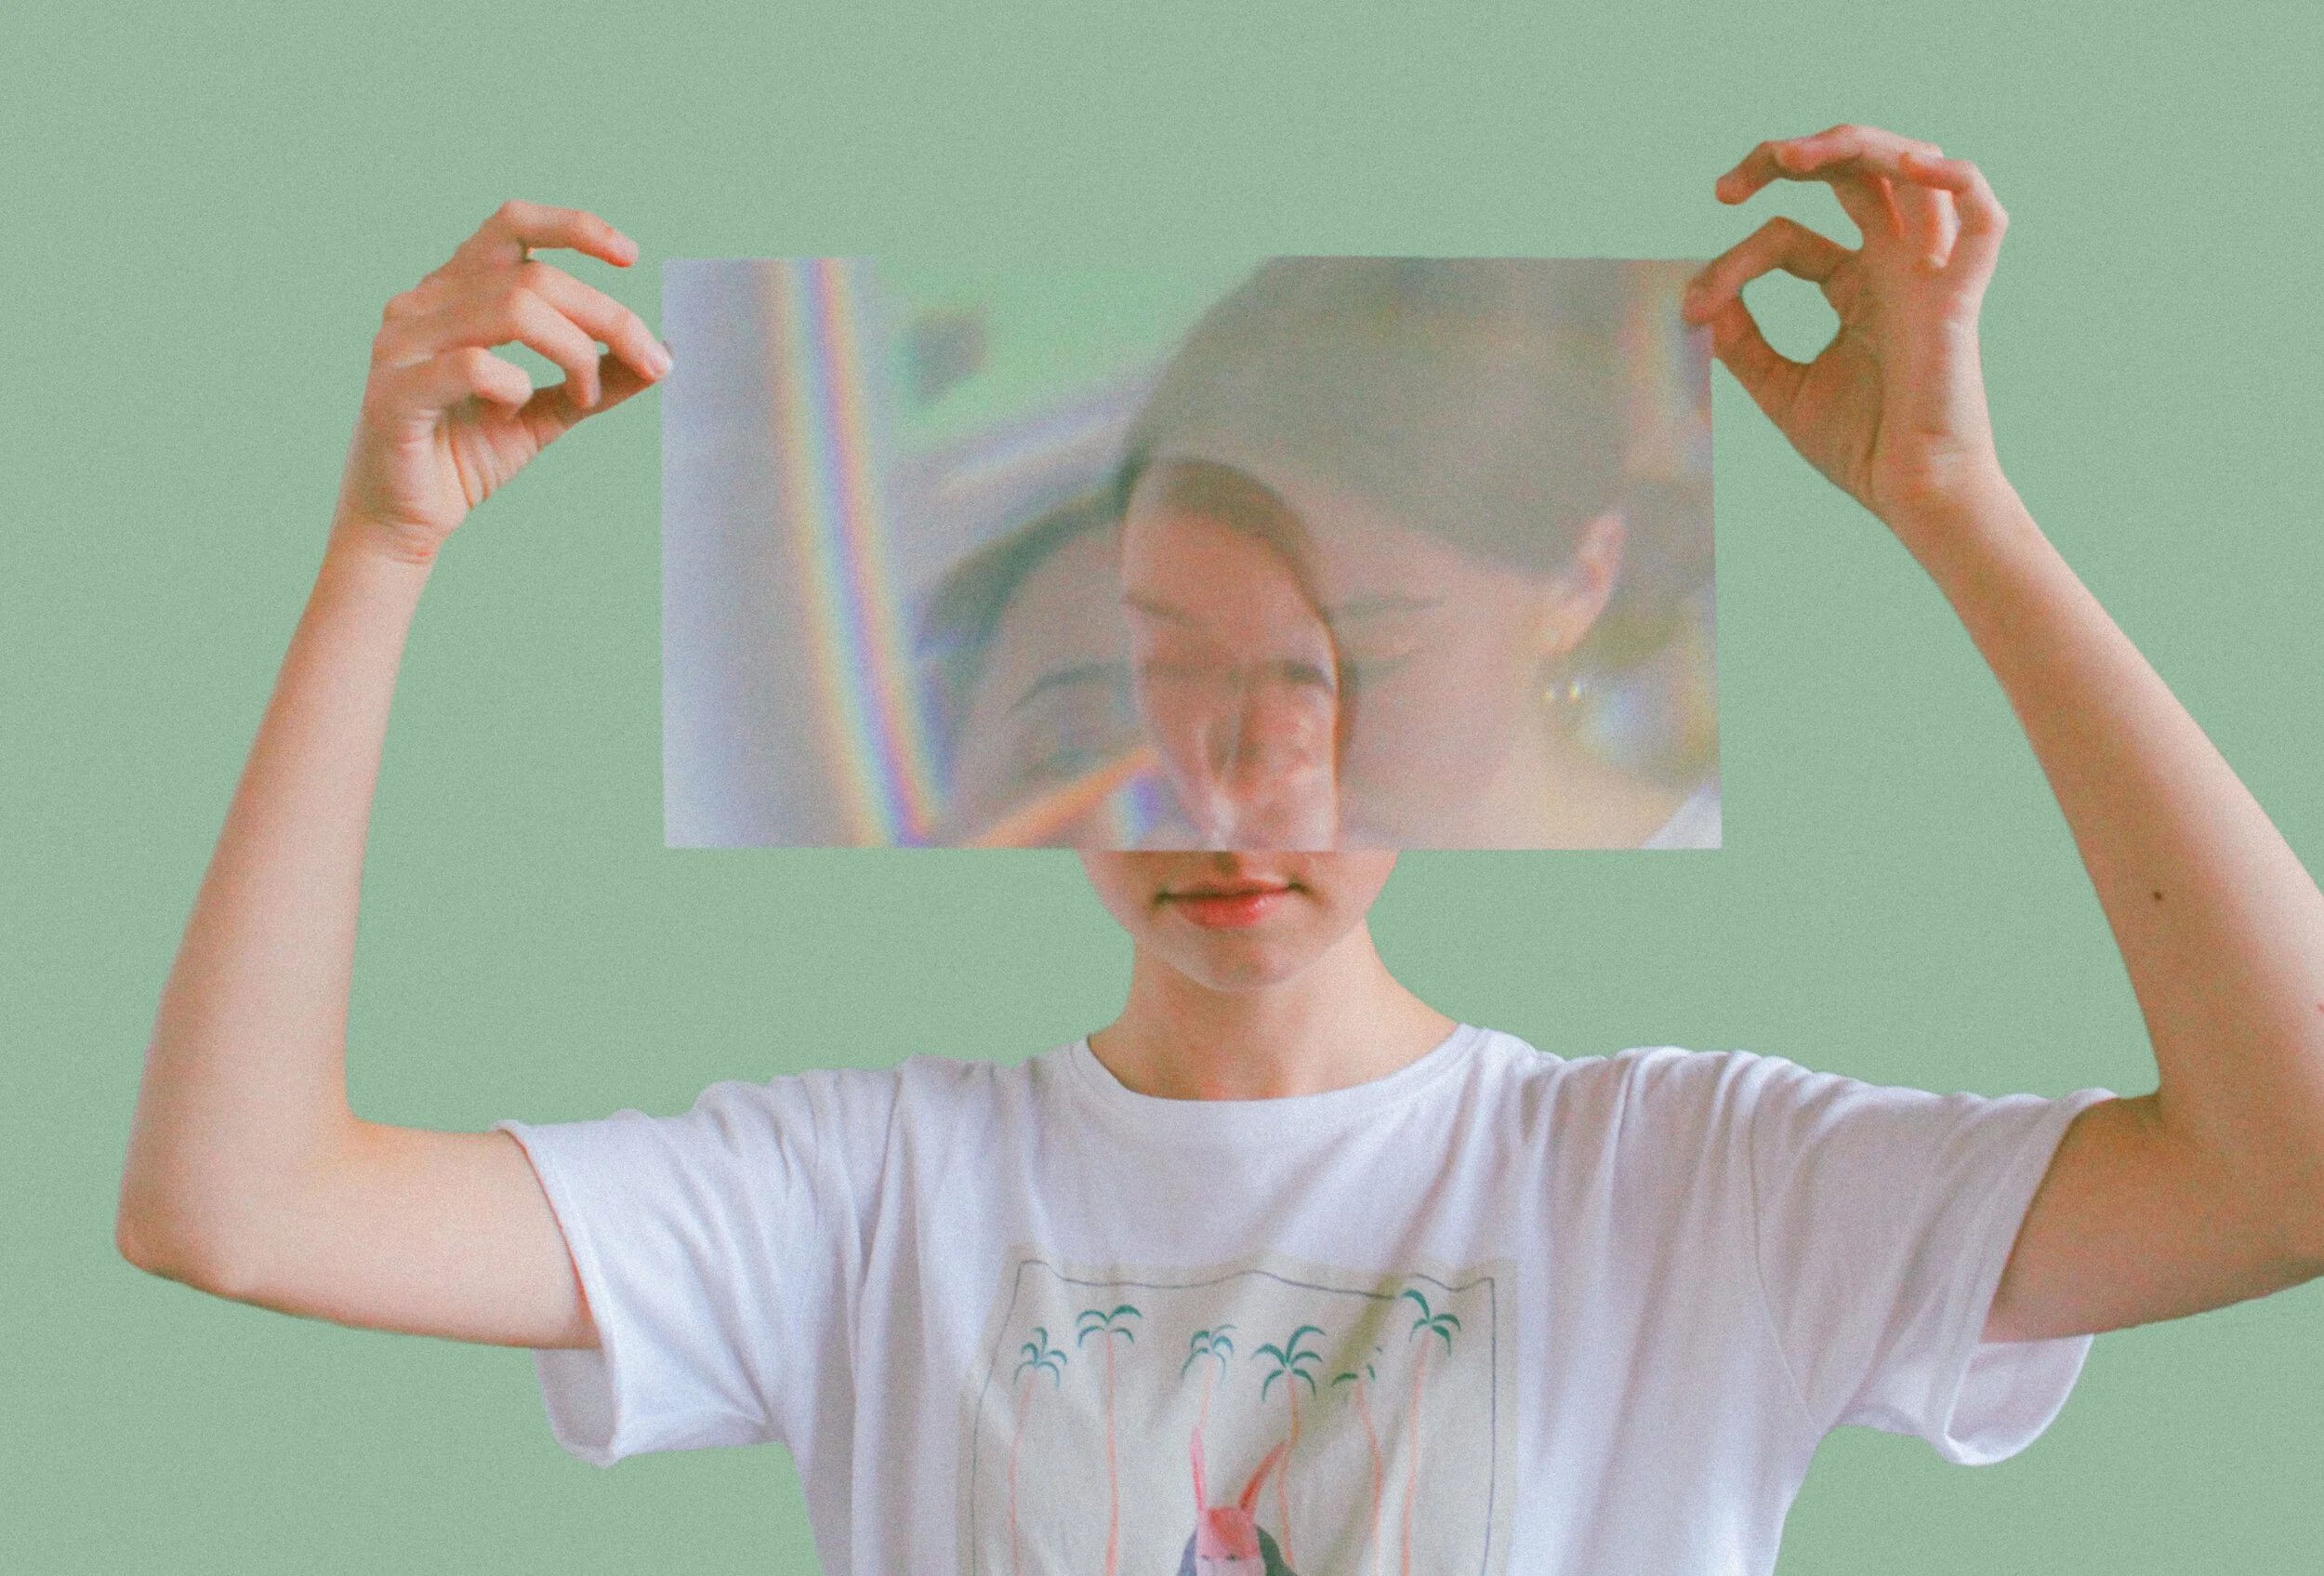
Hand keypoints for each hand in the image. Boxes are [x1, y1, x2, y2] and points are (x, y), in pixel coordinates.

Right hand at [333, 202, 670, 564]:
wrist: (407, 520)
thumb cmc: (468, 453)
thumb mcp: (550, 410)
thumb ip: (599, 379)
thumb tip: (663, 353)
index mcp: (455, 290)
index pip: (513, 224)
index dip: (575, 228)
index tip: (632, 257)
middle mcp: (423, 302)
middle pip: (534, 276)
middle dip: (608, 318)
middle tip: (650, 362)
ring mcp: (402, 342)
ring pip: (512, 310)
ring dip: (572, 353)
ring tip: (584, 395)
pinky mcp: (394, 391)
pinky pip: (475, 366)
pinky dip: (516, 388)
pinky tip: (512, 412)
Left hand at [1681, 125, 2010, 534]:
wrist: (1912, 498)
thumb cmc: (1861, 449)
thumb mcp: (1781, 390)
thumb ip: (1743, 344)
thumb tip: (1701, 301)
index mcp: (1856, 285)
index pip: (1787, 239)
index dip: (1733, 263)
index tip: (1691, 309)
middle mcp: (1894, 267)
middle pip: (1854, 172)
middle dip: (1788, 158)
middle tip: (1725, 185)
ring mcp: (1928, 275)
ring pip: (1912, 169)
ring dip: (1853, 146)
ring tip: (1786, 157)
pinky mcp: (1957, 298)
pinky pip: (1984, 219)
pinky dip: (1959, 180)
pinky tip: (1915, 165)